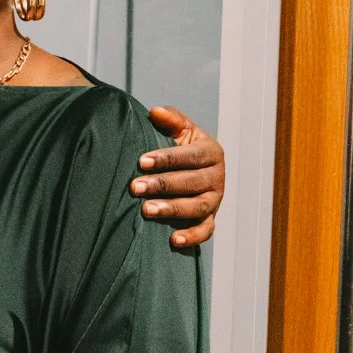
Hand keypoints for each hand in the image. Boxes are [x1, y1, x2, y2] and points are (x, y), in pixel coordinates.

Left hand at [130, 105, 224, 250]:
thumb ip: (171, 120)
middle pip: (191, 182)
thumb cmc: (182, 147)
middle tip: (135, 187)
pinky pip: (206, 230)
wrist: (194, 169)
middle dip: (162, 185)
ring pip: (197, 206)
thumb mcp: (180, 131)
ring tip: (147, 210)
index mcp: (211, 152)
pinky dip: (192, 236)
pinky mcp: (211, 218)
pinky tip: (173, 240)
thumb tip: (156, 112)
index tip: (141, 161)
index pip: (189, 156)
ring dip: (172, 209)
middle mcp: (217, 177)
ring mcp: (215, 199)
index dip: (166, 158)